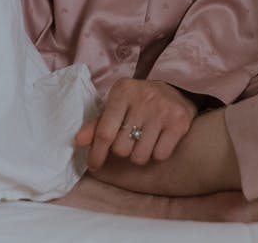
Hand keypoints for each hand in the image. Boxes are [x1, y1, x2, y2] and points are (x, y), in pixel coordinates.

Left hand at [74, 79, 196, 169]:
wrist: (177, 91)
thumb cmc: (140, 102)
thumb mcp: (118, 105)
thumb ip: (98, 123)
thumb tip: (78, 141)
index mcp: (123, 90)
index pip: (104, 131)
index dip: (97, 153)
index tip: (94, 165)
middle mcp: (143, 98)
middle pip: (121, 148)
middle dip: (123, 150)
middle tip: (130, 138)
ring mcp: (162, 109)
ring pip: (139, 156)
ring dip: (139, 155)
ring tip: (144, 139)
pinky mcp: (179, 122)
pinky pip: (160, 155)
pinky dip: (157, 154)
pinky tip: (159, 140)